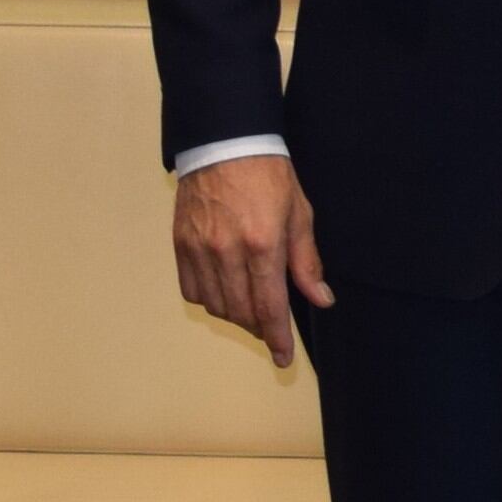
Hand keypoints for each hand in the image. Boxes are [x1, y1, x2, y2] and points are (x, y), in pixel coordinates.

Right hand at [176, 154, 330, 366]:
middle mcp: (227, 251)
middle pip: (241, 312)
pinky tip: (224, 292)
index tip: (284, 358)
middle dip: (259, 328)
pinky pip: (192, 290)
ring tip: (250, 307)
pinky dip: (209, 300)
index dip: (277, 338)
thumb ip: (307, 262)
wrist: (224, 143)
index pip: (269, 307)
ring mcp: (199, 249)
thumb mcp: (300, 214)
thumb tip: (321, 299)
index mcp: (262, 244)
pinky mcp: (180, 244)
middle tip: (271, 328)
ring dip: (235, 315)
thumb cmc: (269, 176)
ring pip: (215, 305)